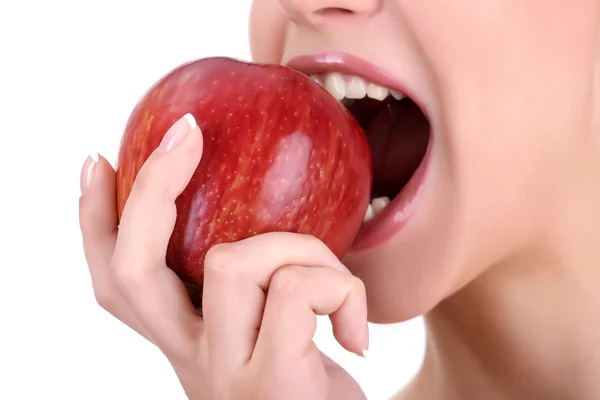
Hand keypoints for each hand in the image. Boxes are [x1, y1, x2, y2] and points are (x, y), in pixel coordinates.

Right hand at [79, 114, 368, 399]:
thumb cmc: (315, 384)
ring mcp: (226, 377)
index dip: (94, 222)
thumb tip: (267, 202)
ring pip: (234, 262)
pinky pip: (300, 291)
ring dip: (299, 247)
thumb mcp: (273, 332)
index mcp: (186, 344)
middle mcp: (191, 363)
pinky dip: (344, 290)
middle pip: (132, 270)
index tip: (98, 160)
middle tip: (184, 134)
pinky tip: (357, 334)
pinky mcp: (275, 386)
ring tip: (338, 286)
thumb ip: (256, 287)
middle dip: (151, 190)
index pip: (115, 283)